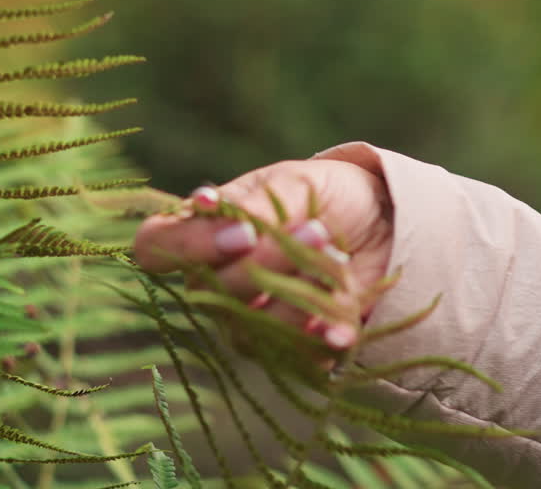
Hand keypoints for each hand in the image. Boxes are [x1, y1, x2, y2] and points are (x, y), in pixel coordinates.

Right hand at [132, 158, 393, 350]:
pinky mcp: (289, 348)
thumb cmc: (326, 195)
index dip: (191, 245)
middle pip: (214, 290)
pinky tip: (342, 324)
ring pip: (252, 326)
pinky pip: (293, 356)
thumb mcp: (292, 184)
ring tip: (337, 260)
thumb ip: (250, 204)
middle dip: (270, 262)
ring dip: (300, 296)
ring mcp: (248, 320)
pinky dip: (321, 336)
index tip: (246, 234)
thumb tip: (205, 205)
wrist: (385, 223)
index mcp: (203, 232)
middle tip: (317, 230)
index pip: (156, 247)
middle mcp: (215, 283)